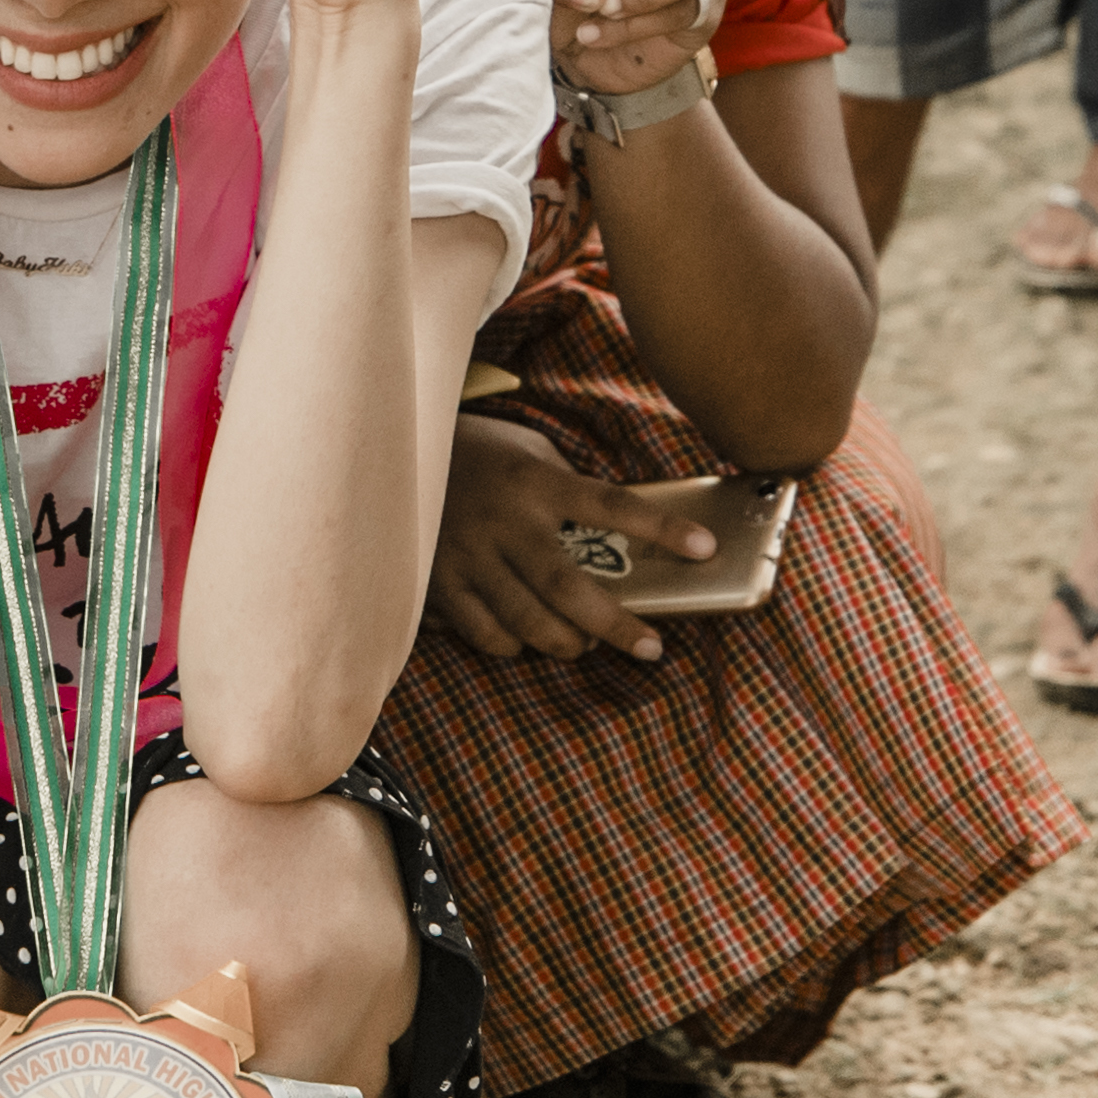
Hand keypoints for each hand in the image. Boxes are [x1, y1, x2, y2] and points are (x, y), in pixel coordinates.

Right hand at [429, 414, 697, 661]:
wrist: (393, 451)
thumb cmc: (477, 453)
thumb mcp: (528, 453)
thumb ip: (567, 489)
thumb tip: (617, 533)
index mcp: (536, 480)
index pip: (611, 504)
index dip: (661, 528)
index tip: (705, 548)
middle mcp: (504, 519)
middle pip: (568, 585)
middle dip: (615, 624)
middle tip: (651, 647)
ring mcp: (467, 554)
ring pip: (527, 619)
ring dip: (566, 642)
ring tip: (588, 645)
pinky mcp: (437, 581)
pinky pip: (483, 631)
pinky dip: (511, 645)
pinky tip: (525, 641)